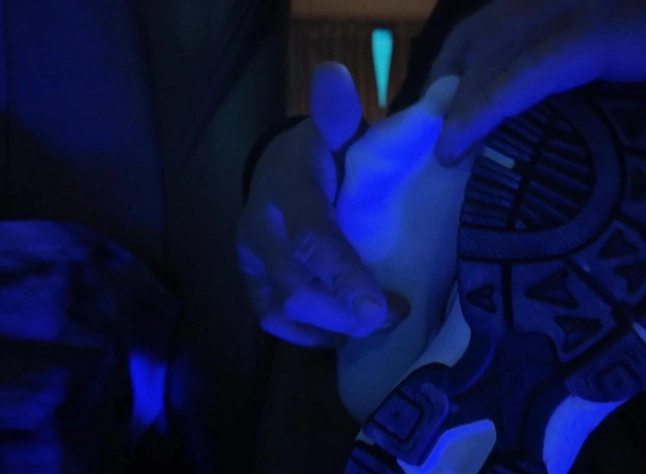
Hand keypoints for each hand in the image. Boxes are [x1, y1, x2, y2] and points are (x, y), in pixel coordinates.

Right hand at [237, 63, 409, 347]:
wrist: (277, 170)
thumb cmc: (318, 154)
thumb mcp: (331, 130)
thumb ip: (337, 114)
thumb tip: (334, 76)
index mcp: (287, 191)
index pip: (311, 239)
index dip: (343, 276)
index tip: (378, 308)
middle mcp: (259, 230)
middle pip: (299, 287)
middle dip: (348, 311)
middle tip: (395, 314)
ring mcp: (250, 261)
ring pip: (284, 311)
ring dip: (334, 327)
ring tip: (376, 324)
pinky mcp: (250, 282)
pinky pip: (272, 321)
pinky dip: (310, 334)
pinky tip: (343, 332)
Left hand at [430, 0, 645, 163]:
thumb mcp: (591, 52)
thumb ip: (553, 68)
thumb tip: (523, 120)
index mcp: (536, 4)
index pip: (472, 36)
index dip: (448, 76)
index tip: (435, 120)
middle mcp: (538, 2)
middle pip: (470, 47)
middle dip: (444, 96)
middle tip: (431, 144)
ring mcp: (562, 13)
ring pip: (487, 62)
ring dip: (457, 110)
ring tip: (440, 154)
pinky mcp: (586, 38)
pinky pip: (519, 79)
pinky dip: (483, 112)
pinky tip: (455, 145)